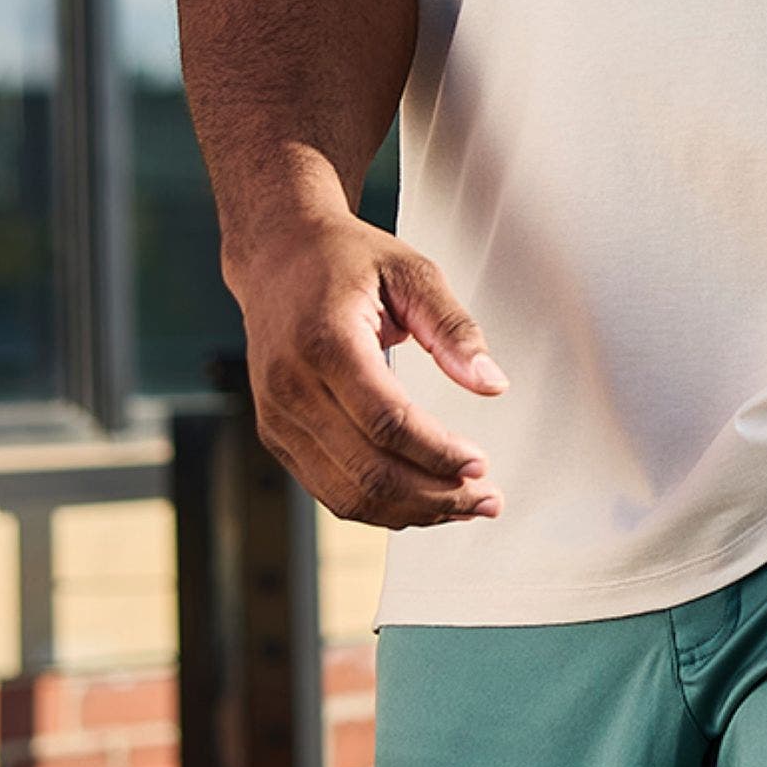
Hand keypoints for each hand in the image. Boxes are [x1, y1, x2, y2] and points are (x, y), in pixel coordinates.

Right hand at [232, 209, 507, 528]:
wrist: (276, 255)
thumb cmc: (341, 259)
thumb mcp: (411, 273)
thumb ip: (452, 328)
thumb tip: (490, 383)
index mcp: (324, 342)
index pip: (386, 422)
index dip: (437, 453)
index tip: (480, 463)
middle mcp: (292, 386)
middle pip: (368, 470)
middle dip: (436, 495)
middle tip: (485, 497)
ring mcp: (277, 417)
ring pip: (349, 494)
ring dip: (412, 511)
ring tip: (462, 505)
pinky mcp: (276, 434)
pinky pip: (329, 490)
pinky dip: (380, 506)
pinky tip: (420, 500)